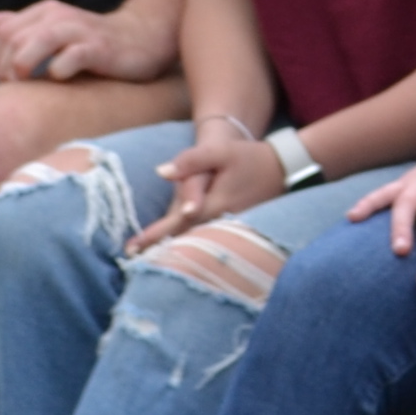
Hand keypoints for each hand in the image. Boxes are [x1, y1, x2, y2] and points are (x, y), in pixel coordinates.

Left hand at [0, 0, 174, 85]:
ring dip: (23, 66)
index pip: (2, 31)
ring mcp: (79, 31)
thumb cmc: (90, 41)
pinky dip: (58, 72)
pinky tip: (59, 81)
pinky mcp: (99, 49)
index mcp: (44, 12)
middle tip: (13, 86)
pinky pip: (70, 59)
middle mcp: (59, 16)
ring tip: (26, 83)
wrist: (142, 40)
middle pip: (14, 38)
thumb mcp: (48, 30)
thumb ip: (13, 25)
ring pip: (38, 42)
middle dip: (5, 67)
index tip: (5, 78)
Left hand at [129, 118, 283, 252]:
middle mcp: (221, 222)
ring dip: (174, 252)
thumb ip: (191, 160)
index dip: (152, 237)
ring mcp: (231, 229)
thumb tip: (161, 172)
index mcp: (212, 205)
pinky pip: (210, 241)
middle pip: (184, 240)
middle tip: (131, 261)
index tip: (129, 250)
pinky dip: (194, 247)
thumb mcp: (221, 152)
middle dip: (158, 251)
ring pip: (198, 243)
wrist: (286, 169)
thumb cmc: (251, 158)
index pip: (176, 225)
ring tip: (149, 261)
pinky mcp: (238, 229)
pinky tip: (180, 253)